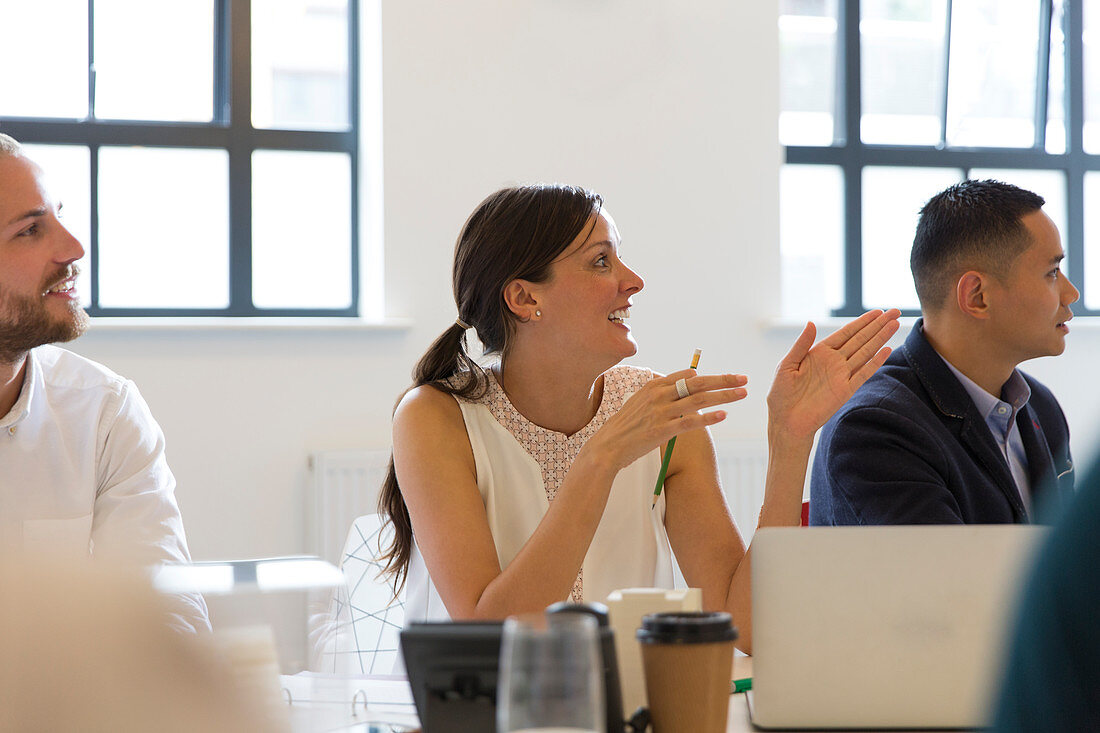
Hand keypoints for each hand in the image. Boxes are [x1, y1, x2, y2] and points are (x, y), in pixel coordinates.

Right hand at [587, 370, 748, 470]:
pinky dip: (708, 417)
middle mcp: (658, 395)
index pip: (687, 375)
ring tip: (742, 394)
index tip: (729, 378)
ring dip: (723, 396)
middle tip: (744, 379)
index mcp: (654, 385)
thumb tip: (687, 380)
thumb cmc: (626, 425)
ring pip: (698, 400)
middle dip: (723, 380)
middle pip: (698, 383)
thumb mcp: (640, 401)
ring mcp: (660, 412)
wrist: (608, 445)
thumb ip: (662, 390)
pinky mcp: (661, 430)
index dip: (710, 377)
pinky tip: (724, 415)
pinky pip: (689, 422)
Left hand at [766, 309, 900, 440]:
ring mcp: (841, 376)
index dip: (862, 322)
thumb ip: (801, 344)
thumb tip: (811, 322)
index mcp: (819, 353)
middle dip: (877, 326)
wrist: (786, 421)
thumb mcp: (787, 365)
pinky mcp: (845, 391)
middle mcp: (834, 362)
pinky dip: (875, 362)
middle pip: (860, 339)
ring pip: (865, 353)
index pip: (845, 333)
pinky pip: (863, 374)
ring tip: (895, 324)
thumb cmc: (781, 394)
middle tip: (895, 312)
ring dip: (880, 339)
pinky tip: (887, 350)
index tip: (878, 312)